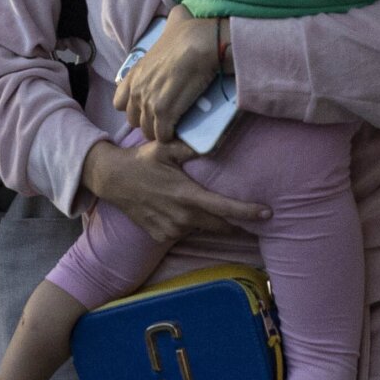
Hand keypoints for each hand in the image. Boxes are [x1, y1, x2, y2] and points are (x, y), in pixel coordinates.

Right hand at [81, 139, 269, 241]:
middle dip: (237, 223)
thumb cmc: (142, 161)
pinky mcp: (161, 237)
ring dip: (209, 221)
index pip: (225, 208)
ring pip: (202, 229)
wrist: (112, 180)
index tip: (267, 214)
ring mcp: (171, 230)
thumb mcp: (166, 148)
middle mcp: (182, 217)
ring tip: (207, 208)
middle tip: (251, 218)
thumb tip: (215, 142)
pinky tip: (180, 211)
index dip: (248, 212)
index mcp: (187, 194)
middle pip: (220, 226)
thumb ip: (191, 148)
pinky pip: (184, 233)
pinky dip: (189, 224)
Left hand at [114, 7, 224, 142]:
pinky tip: (179, 132)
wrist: (202, 43)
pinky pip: (162, 135)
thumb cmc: (189, 31)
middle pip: (133, 120)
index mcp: (135, 72)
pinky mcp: (164, 112)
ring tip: (172, 128)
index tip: (148, 106)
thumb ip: (172, 21)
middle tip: (163, 119)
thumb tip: (181, 11)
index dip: (133, 106)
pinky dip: (170, 136)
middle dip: (146, 121)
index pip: (119, 101)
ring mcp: (149, 102)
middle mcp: (137, 89)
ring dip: (159, 131)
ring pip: (147, 130)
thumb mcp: (174, 21)